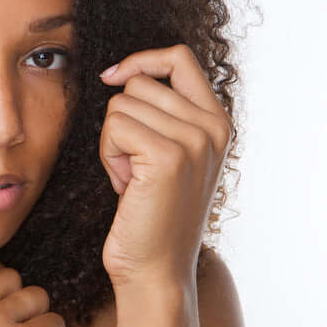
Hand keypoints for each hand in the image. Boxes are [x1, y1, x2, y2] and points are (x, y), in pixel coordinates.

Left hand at [98, 44, 231, 288]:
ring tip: (132, 178)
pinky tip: (125, 186)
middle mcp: (213, 127)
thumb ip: (164, 114)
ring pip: (122, 104)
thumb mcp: (170, 155)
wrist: (156, 270)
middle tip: (134, 165)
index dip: (140, 60)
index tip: (112, 78)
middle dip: (122, 120)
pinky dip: (108, 155)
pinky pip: (114, 126)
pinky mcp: (168, 156)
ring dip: (113, 142)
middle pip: (139, 83)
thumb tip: (122, 73)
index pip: (179, 56)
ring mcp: (194, 140)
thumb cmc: (152, 214)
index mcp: (218, 122)